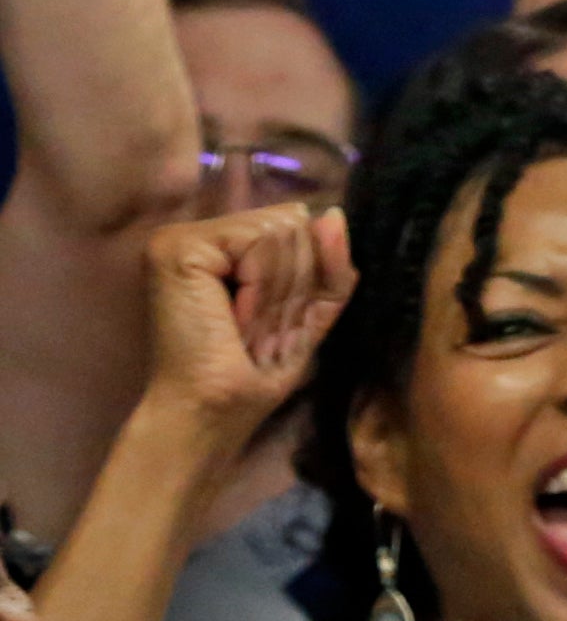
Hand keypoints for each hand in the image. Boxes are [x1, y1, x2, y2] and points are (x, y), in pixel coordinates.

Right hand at [136, 206, 350, 437]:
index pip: (296, 224)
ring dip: (279, 290)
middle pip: (292, 225)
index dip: (307, 275)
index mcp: (225, 246)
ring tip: (244, 323)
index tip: (276, 320)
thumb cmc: (257, 367)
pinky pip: (258, 240)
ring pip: (281, 231)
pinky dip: (261, 285)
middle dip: (294, 283)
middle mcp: (199, 233)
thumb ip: (328, 264)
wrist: (216, 406)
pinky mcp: (179, 246)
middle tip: (257, 326)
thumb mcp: (311, 309)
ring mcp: (182, 236)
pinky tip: (233, 313)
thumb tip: (334, 214)